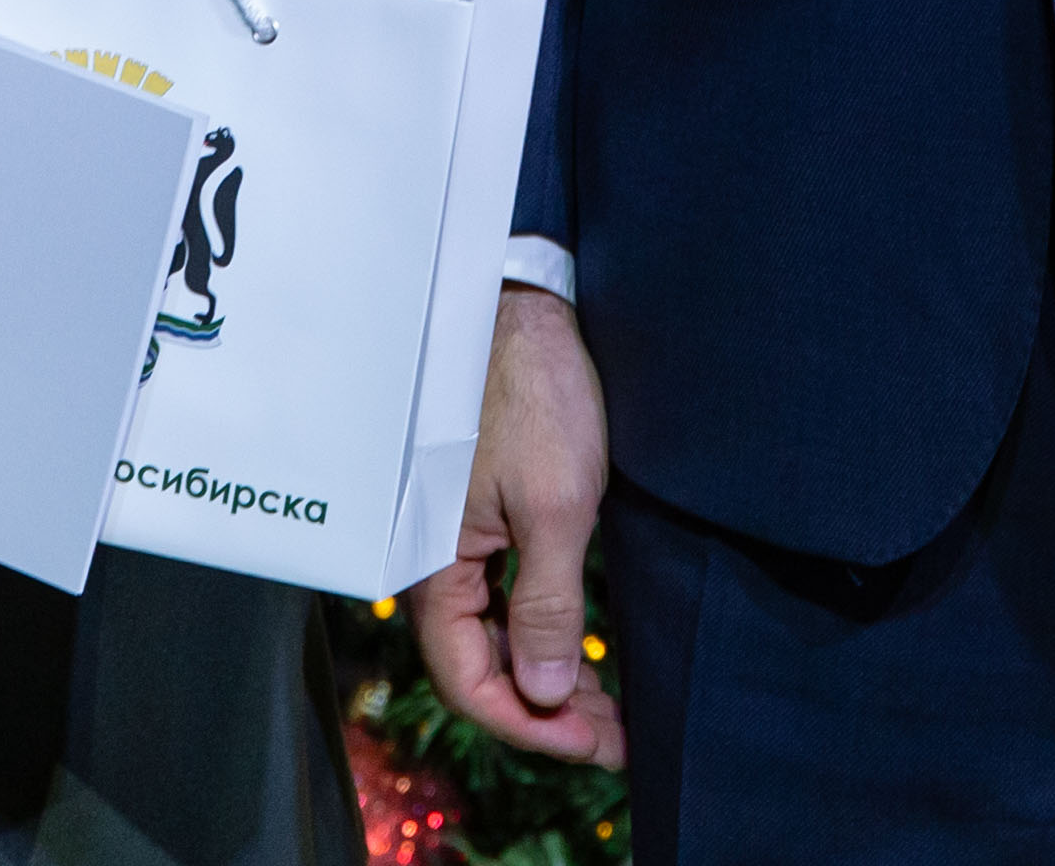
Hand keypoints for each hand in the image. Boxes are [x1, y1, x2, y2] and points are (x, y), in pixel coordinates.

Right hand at [412, 287, 626, 766]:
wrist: (520, 310)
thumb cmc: (531, 394)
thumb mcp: (555, 504)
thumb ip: (546, 604)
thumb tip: (545, 693)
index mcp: (436, 569)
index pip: (470, 684)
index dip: (533, 728)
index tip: (599, 745)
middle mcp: (436, 566)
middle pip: (482, 670)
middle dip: (547, 713)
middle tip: (619, 735)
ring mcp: (458, 545)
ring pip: (496, 639)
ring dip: (548, 677)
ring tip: (609, 706)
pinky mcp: (482, 522)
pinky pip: (502, 600)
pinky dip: (541, 632)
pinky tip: (580, 648)